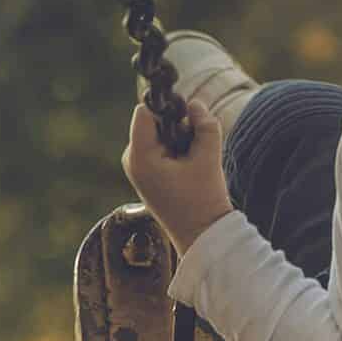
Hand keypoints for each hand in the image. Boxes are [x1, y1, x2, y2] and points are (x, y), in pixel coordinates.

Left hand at [121, 97, 232, 256]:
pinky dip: (176, 150)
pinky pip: (159, 148)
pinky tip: (189, 168)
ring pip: (158, 134)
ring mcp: (137, 168)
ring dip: (178, 138)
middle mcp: (132, 160)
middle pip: (151, 122)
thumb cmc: (203, 199)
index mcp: (139, 156)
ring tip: (193, 162)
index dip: (166, 108)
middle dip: (175, 125)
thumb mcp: (209, 157)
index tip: (187, 118)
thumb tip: (194, 104)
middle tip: (194, 146)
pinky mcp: (147, 174)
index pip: (145, 112)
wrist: (202, 236)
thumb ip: (204, 124)